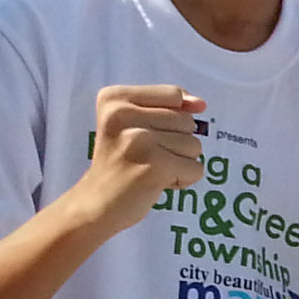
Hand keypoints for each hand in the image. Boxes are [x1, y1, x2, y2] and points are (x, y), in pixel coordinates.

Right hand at [67, 85, 205, 232]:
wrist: (97, 203)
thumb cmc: (121, 160)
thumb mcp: (133, 123)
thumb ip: (168, 106)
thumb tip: (201, 103)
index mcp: (115, 98)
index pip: (173, 95)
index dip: (175, 117)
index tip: (152, 134)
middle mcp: (123, 114)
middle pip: (187, 121)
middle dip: (177, 143)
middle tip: (148, 157)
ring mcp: (139, 140)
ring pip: (194, 145)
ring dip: (180, 162)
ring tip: (151, 168)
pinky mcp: (154, 166)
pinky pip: (196, 168)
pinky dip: (183, 180)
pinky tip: (157, 182)